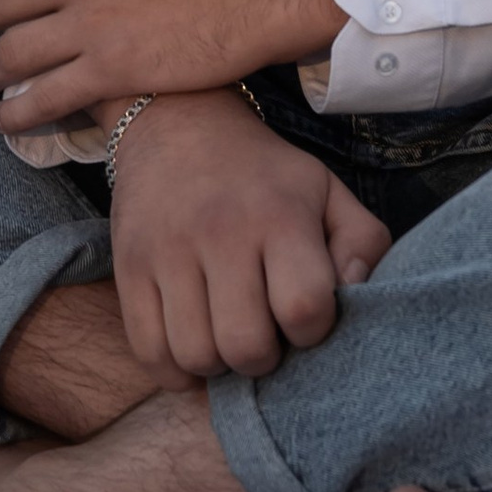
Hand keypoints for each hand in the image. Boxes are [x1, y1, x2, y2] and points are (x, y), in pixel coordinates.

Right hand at [108, 88, 390, 382]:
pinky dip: (176, 369)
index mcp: (278, 215)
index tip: (304, 315)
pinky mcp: (128, 268)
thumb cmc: (263, 174)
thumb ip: (363, 243)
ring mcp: (167, 251)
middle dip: (264, 357)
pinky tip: (193, 344)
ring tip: (226, 334)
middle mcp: (219, 232)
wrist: (178, 122)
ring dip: (219, 364)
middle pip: (246, 346)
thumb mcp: (326, 190)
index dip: (313, 330)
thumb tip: (357, 295)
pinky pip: (150, 354)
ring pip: (196, 357)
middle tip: (264, 333)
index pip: (304, 308)